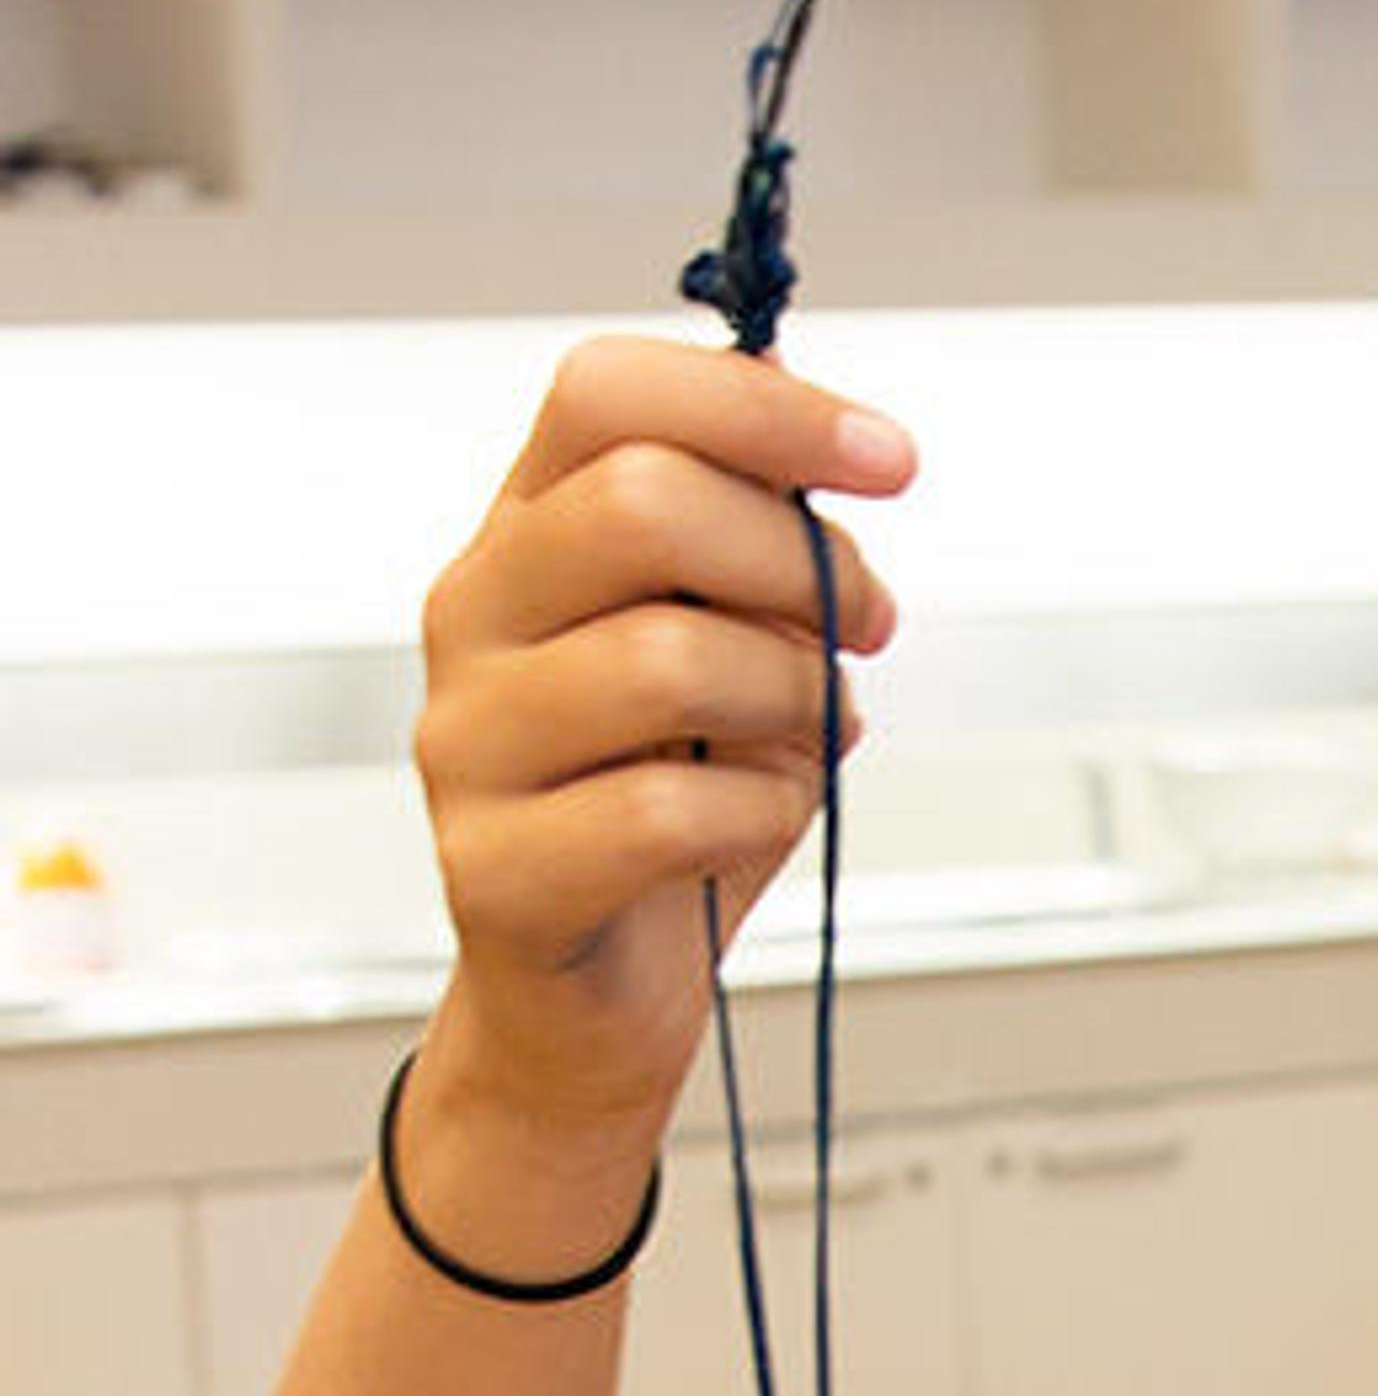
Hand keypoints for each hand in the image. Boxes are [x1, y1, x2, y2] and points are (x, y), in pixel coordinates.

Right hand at [414, 335, 916, 1157]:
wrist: (594, 1003)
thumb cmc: (674, 814)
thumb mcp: (736, 650)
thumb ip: (758, 551)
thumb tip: (825, 456)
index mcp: (525, 531)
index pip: (604, 392)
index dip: (760, 404)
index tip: (890, 459)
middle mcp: (475, 615)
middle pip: (640, 504)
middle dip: (798, 559)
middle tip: (868, 624)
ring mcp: (468, 742)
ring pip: (664, 659)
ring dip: (791, 695)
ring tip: (814, 733)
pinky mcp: (494, 870)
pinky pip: (666, 811)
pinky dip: (761, 809)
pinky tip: (767, 814)